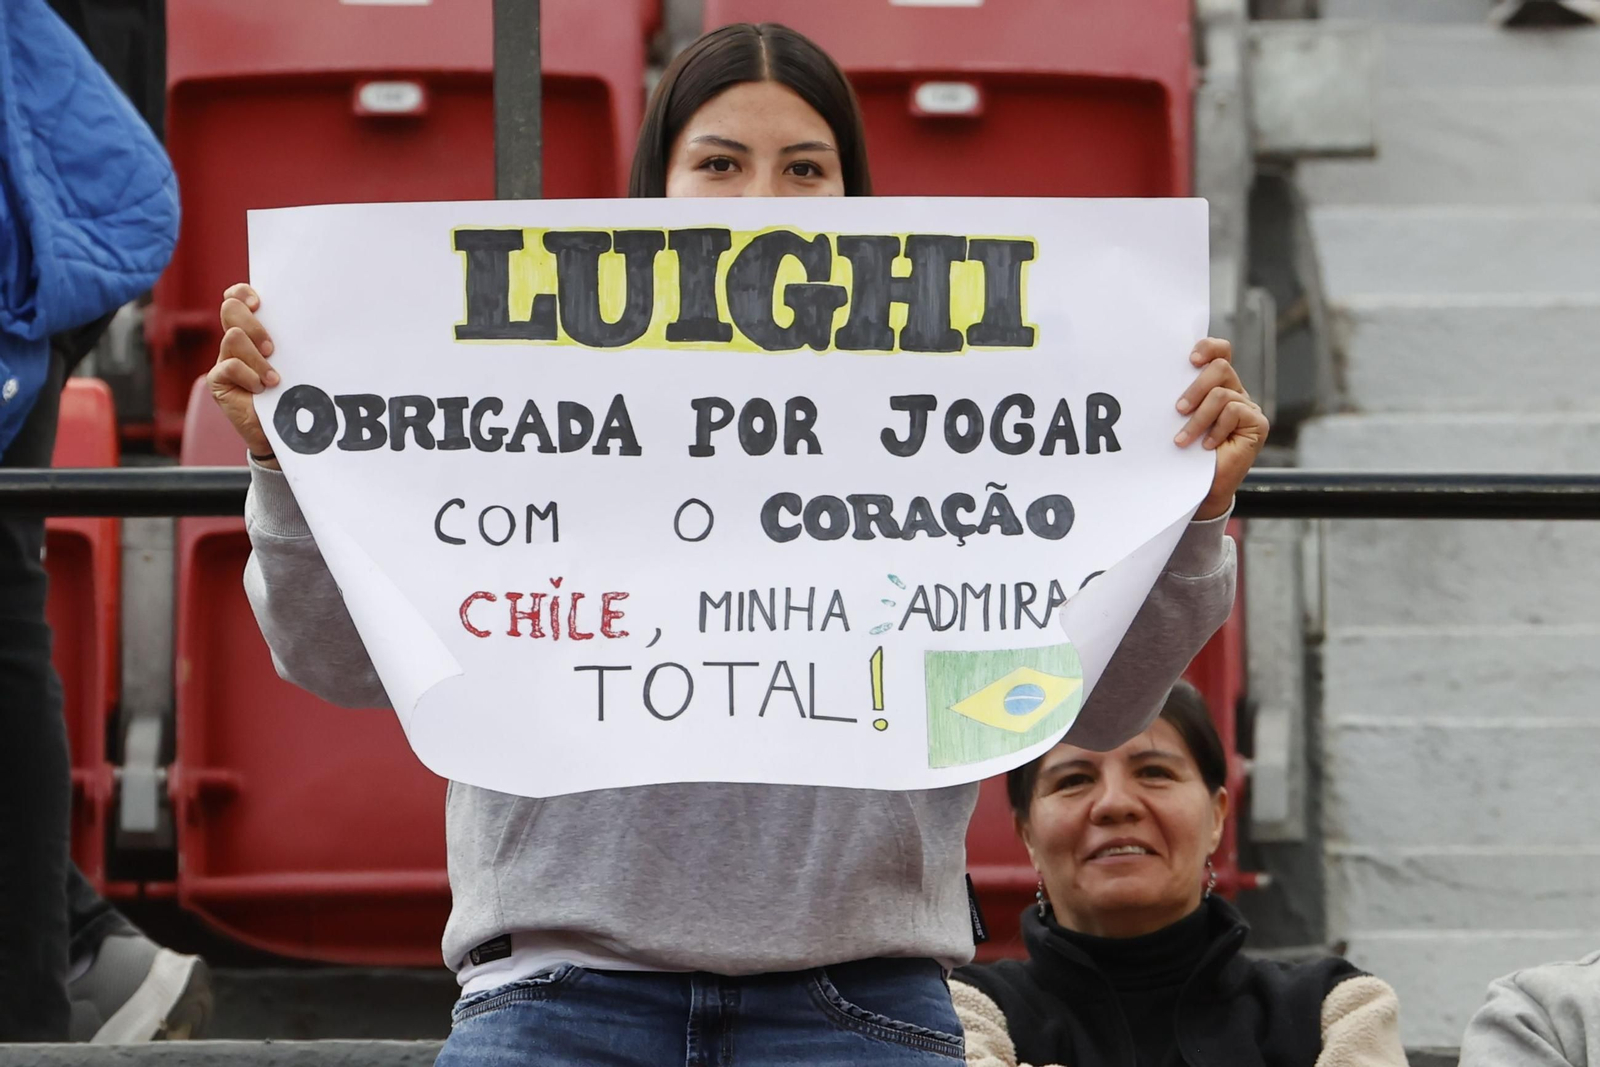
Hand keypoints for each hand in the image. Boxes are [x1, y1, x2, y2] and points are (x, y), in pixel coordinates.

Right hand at [207, 283, 279, 467]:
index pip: (237, 298)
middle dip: (253, 324)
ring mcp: (225, 359)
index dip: (241, 293)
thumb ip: (292, 342)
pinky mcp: (219, 380)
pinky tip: (261, 389)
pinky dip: (250, 376)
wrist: (282, 430)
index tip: (258, 302)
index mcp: (252, 331)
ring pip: (233, 337)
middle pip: (231, 310)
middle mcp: (236, 341)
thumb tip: (312, 321)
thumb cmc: (294, 392)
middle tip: (272, 348)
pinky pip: (230, 366)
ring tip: (273, 378)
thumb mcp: (295, 362)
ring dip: (257, 358)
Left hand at [1174, 338, 1268, 520]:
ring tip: (1182, 439)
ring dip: (1198, 419)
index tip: (1190, 359)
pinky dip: (1215, 430)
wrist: (1201, 486)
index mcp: (1216, 384)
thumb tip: (1157, 380)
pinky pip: (1234, 412)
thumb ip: (1180, 398)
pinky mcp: (1258, 424)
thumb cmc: (1186, 452)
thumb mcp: (1179, 420)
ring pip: (1221, 394)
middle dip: (1196, 386)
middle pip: (1220, 367)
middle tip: (1178, 409)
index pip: (1220, 352)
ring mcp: (1248, 407)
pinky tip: (1207, 446)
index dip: (1208, 348)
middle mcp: (1234, 391)